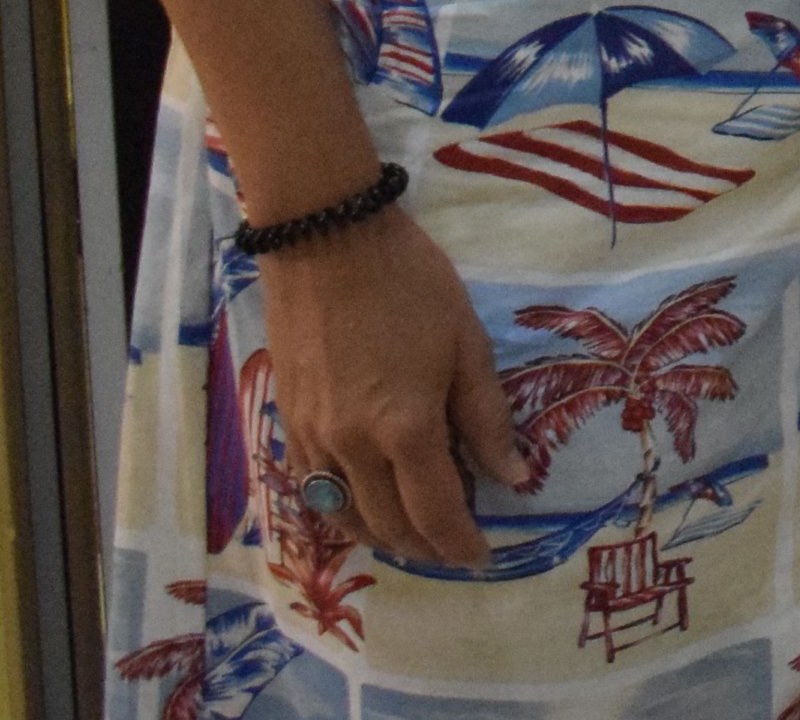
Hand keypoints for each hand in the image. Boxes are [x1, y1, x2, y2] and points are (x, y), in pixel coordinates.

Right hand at [254, 206, 522, 565]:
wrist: (326, 242)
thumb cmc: (410, 283)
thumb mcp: (466, 342)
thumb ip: (485, 417)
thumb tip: (511, 477)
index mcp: (405, 427)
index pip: (436, 510)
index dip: (459, 542)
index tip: (481, 557)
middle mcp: (352, 446)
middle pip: (389, 523)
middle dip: (424, 546)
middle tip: (452, 548)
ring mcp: (313, 437)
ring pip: (344, 515)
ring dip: (381, 535)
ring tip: (412, 536)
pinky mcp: (288, 421)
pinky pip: (311, 488)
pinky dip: (340, 511)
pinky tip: (359, 506)